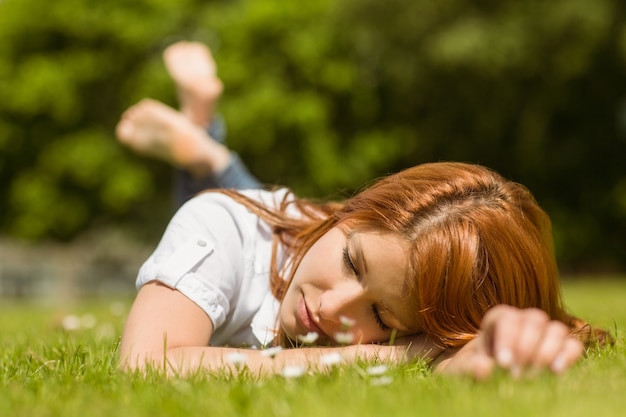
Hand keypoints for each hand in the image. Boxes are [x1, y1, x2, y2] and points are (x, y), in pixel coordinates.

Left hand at [434, 305, 583, 378]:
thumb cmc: (473, 369)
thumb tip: (483, 368)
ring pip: (556, 328)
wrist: (488, 377)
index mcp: (497, 319)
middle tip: (516, 374)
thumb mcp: (463, 370)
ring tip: (533, 375)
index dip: (508, 337)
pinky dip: (569, 355)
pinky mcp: (561, 348)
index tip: (503, 363)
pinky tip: (557, 371)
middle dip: (527, 346)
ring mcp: (544, 333)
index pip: (507, 317)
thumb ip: (470, 368)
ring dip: (548, 351)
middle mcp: (523, 320)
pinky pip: (573, 344)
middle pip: (534, 319)